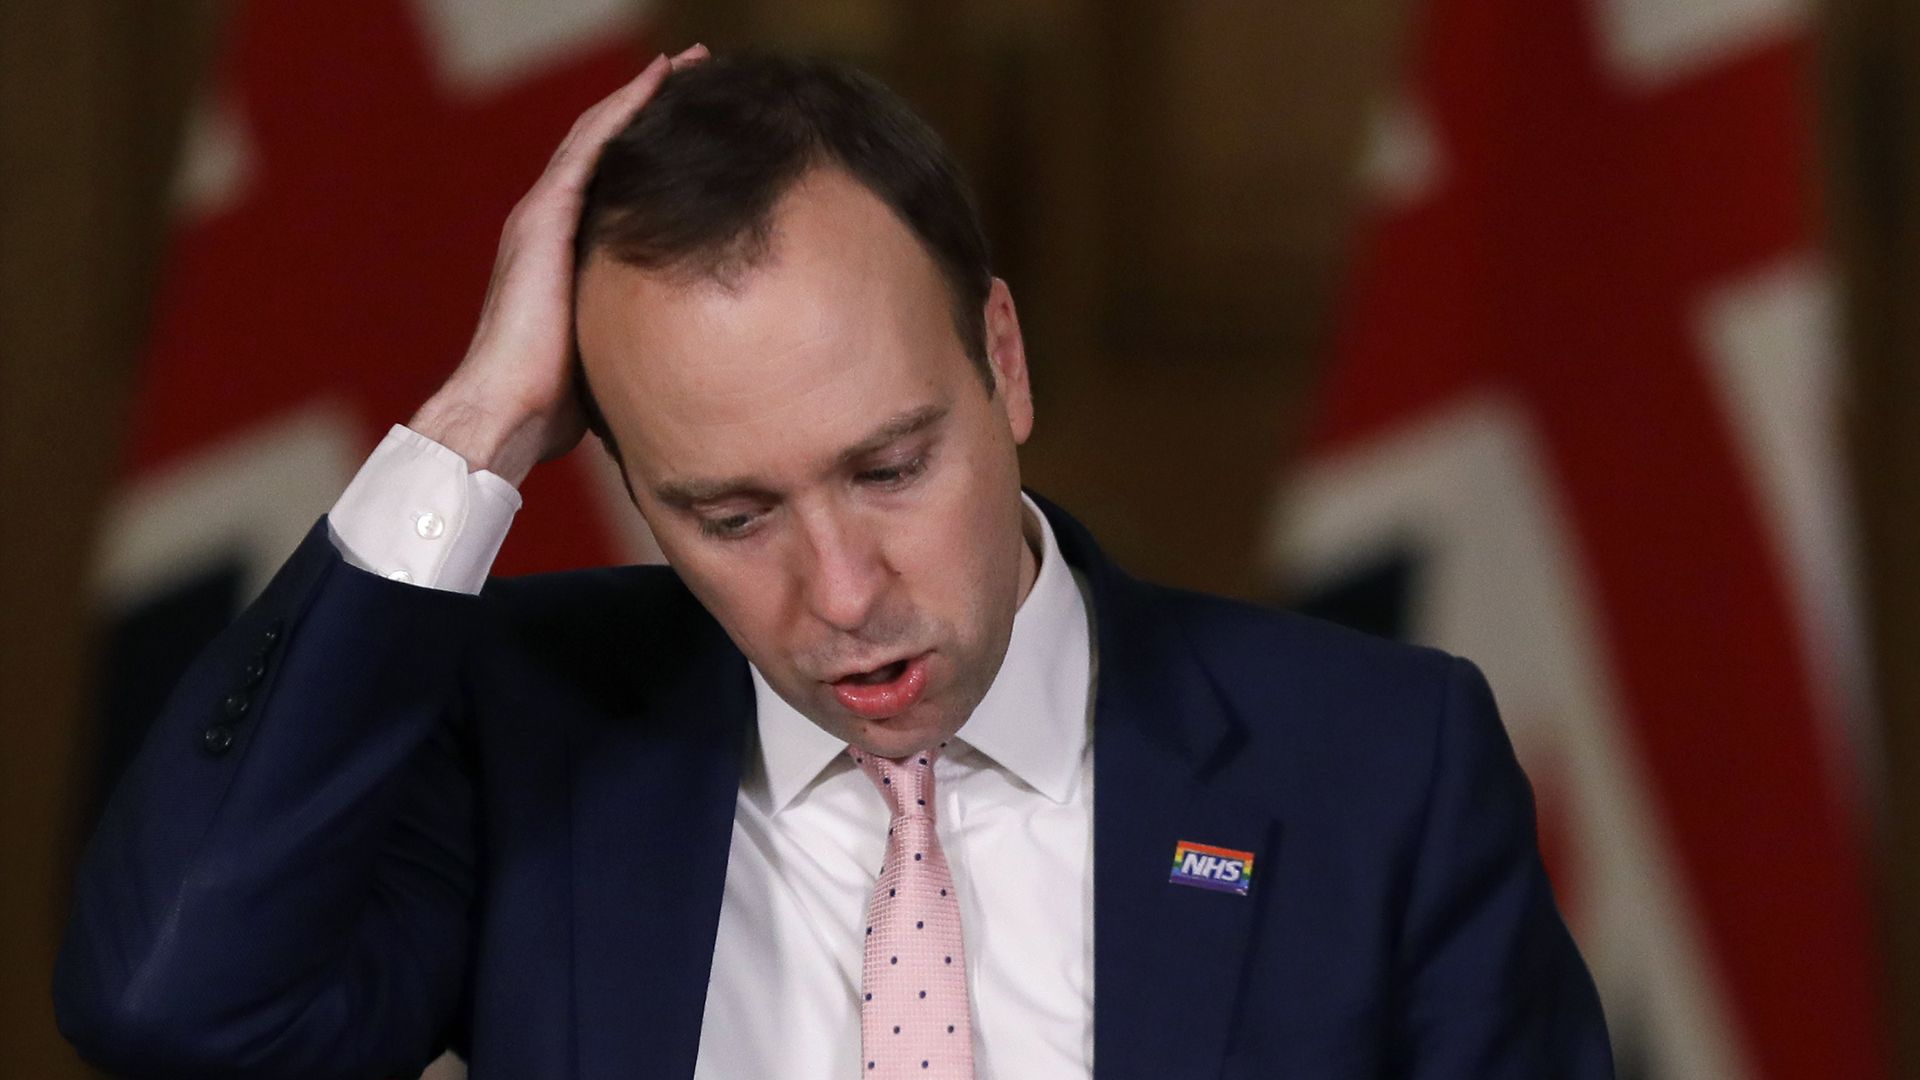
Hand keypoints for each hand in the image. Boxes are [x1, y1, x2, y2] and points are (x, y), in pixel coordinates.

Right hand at [409, 44, 708, 486]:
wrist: (506, 410)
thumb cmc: (556, 400)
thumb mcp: (607, 347)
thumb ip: (633, 328)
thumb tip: (685, 349)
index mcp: (561, 252)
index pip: (609, 182)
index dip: (645, 144)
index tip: (691, 122)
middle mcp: (546, 223)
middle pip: (604, 146)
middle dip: (648, 106)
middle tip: (697, 73)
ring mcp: (541, 217)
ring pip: (597, 135)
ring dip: (641, 94)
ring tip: (687, 64)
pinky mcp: (543, 220)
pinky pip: (589, 149)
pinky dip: (622, 110)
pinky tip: (655, 83)